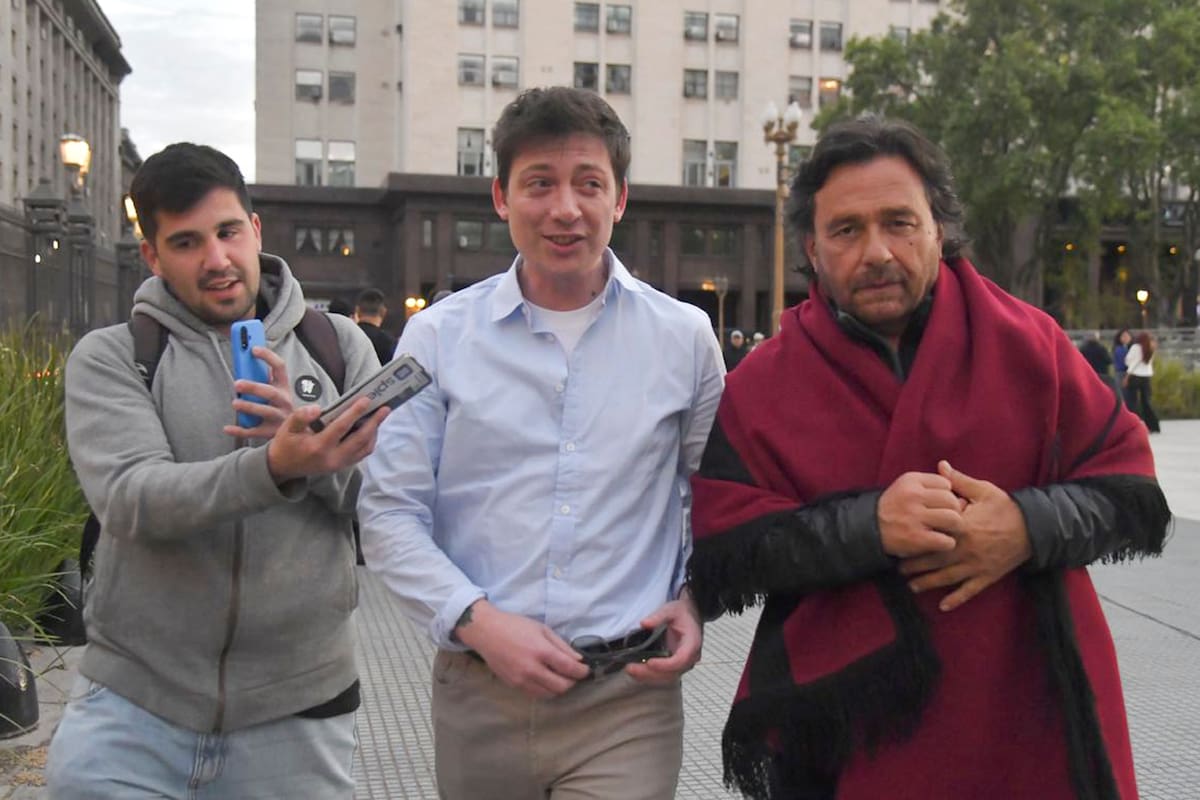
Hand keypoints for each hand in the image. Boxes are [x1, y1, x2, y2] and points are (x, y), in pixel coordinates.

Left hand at [224, 347, 294, 438]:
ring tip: (235, 403)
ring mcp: (279, 418)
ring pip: (265, 412)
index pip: (280, 367)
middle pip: (270, 392)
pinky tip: (227, 428)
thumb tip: (244, 363)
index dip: (268, 357)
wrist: (295, 433)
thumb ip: (264, 378)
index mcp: (284, 387)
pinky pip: (253, 432)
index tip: (253, 349)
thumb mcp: (277, 391)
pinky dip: (239, 430)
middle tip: (237, 383)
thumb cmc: (279, 407)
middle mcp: (284, 402)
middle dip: (254, 387)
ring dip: (249, 407)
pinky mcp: (270, 432)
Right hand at [264, 398, 389, 482]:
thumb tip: (317, 408)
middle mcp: (332, 458)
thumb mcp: (287, 428)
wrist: (283, 468)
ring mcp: (339, 464)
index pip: (341, 427)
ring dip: (375, 431)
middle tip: (385, 407)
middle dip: (374, 422)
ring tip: (381, 415)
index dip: (355, 412)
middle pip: (360, 439)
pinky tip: (372, 428)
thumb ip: (301, 416)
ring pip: (364, 448)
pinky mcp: (343, 467)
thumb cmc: (286, 444)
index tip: (366, 399)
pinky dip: (370, 440)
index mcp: (318, 447)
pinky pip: (362, 454)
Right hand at [454, 601, 588, 698]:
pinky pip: (536, 694)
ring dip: (559, 688)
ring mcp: (521, 680)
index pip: (569, 669)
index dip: (582, 672)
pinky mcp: (513, 685)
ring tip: (559, 677)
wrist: (487, 632)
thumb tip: (578, 660)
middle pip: (561, 686)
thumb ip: (562, 645)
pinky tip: (545, 679)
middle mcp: (532, 669)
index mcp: (541, 651)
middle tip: (573, 674)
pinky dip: (545, 690)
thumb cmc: (515, 626)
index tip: (586, 670)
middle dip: (572, 682)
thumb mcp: (542, 629)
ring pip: (549, 694)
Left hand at [625, 590, 702, 684]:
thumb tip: (644, 624)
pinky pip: (663, 675)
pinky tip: (635, 670)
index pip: (681, 659)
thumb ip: (659, 616)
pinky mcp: (674, 666)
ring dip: (647, 676)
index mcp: (692, 643)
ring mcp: (682, 664)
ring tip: (630, 669)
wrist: (689, 616)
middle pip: (671, 673)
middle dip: (650, 673)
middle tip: (631, 668)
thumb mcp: (671, 610)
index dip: (665, 664)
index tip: (650, 662)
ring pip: (666, 677)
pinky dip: (649, 675)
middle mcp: (689, 658)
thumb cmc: (682, 614)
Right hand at [877, 471, 963, 557]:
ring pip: (954, 519)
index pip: (945, 484)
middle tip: (944, 521)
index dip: (945, 496)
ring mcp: (914, 517)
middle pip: (952, 501)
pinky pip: (947, 540)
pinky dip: (947, 544)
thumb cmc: (895, 508)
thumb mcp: (908, 487)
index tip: (936, 505)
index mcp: (911, 480)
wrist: (868, 529)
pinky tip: (939, 543)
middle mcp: (913, 496)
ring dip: (954, 528)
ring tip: (945, 531)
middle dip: (953, 512)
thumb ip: (933, 486)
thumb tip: (964, 499)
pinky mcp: (915, 538)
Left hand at [899, 461, 1031, 611]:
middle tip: (898, 569)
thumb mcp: (983, 491)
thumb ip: (959, 481)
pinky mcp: (988, 576)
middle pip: (935, 560)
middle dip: (915, 566)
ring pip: (947, 577)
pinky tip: (943, 606)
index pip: (932, 536)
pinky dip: (957, 599)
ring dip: (928, 583)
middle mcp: (966, 549)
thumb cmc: (1006, 507)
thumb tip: (941, 466)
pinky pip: (970, 591)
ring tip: (912, 586)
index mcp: (962, 528)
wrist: (1034, 528)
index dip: (915, 541)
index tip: (900, 542)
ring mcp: (976, 565)